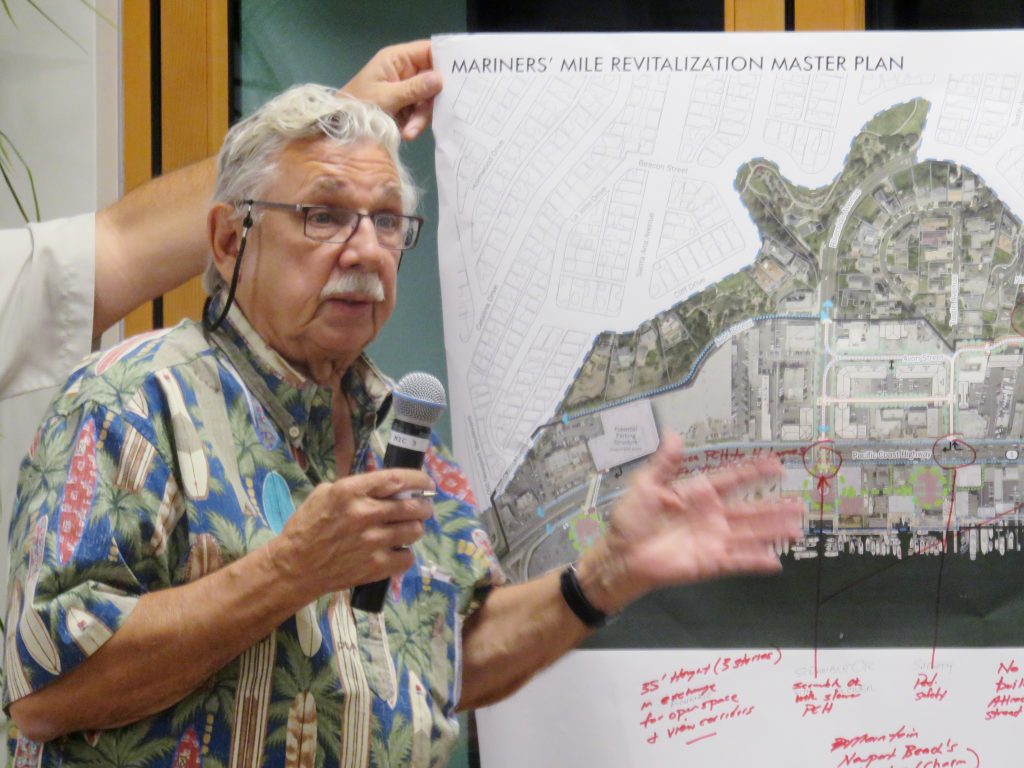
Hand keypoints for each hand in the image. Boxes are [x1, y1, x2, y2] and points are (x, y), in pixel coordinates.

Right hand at [266, 469, 435, 597]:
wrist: (294, 567)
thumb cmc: (306, 527)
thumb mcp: (325, 494)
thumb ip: (356, 487)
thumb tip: (385, 485)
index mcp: (351, 492)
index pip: (398, 480)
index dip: (419, 480)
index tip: (426, 483)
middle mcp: (365, 515)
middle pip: (413, 506)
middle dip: (423, 505)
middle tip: (422, 507)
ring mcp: (373, 542)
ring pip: (415, 531)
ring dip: (415, 528)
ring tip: (408, 528)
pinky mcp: (376, 567)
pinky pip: (408, 557)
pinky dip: (405, 554)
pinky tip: (396, 551)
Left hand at [340, 40, 441, 140]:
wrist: (341, 129)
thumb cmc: (358, 106)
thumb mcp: (386, 97)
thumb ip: (414, 89)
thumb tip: (440, 78)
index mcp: (397, 59)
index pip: (428, 52)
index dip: (445, 62)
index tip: (458, 77)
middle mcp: (404, 71)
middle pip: (432, 80)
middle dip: (430, 100)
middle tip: (430, 114)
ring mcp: (405, 90)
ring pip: (428, 100)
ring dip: (421, 118)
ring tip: (408, 132)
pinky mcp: (405, 108)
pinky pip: (420, 114)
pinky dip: (415, 125)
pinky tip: (406, 133)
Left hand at [577, 431, 803, 612]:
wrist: (620, 554)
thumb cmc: (631, 519)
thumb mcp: (646, 484)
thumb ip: (665, 461)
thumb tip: (673, 434)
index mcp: (697, 494)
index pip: (732, 480)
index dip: (754, 472)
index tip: (777, 465)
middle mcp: (711, 516)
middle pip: (750, 510)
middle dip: (774, 507)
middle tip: (799, 505)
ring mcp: (713, 540)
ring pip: (750, 534)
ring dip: (773, 531)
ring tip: (797, 528)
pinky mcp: (710, 561)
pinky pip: (737, 560)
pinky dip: (755, 561)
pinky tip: (775, 560)